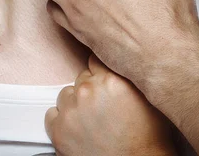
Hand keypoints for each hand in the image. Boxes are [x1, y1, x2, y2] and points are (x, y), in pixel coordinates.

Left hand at [46, 53, 176, 155]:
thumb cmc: (146, 139)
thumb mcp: (146, 96)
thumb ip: (128, 75)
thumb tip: (119, 61)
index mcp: (111, 78)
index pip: (95, 60)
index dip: (101, 73)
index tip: (104, 82)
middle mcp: (89, 90)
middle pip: (82, 78)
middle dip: (91, 90)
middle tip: (103, 107)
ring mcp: (71, 109)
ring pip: (67, 94)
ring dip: (76, 104)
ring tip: (91, 121)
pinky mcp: (58, 130)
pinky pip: (52, 115)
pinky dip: (61, 121)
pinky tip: (77, 129)